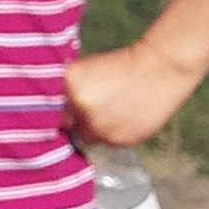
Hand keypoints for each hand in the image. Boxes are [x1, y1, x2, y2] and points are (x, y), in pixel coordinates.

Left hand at [62, 43, 199, 148]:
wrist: (159, 70)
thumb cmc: (122, 66)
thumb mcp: (86, 70)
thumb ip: (69, 89)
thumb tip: (53, 107)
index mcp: (70, 85)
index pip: (49, 107)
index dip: (55, 108)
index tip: (62, 108)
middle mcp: (82, 108)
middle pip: (67, 125)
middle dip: (75, 119)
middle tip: (91, 108)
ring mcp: (100, 127)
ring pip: (87, 136)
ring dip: (94, 128)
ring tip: (111, 110)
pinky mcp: (117, 141)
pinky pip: (107, 142)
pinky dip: (112, 133)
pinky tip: (123, 117)